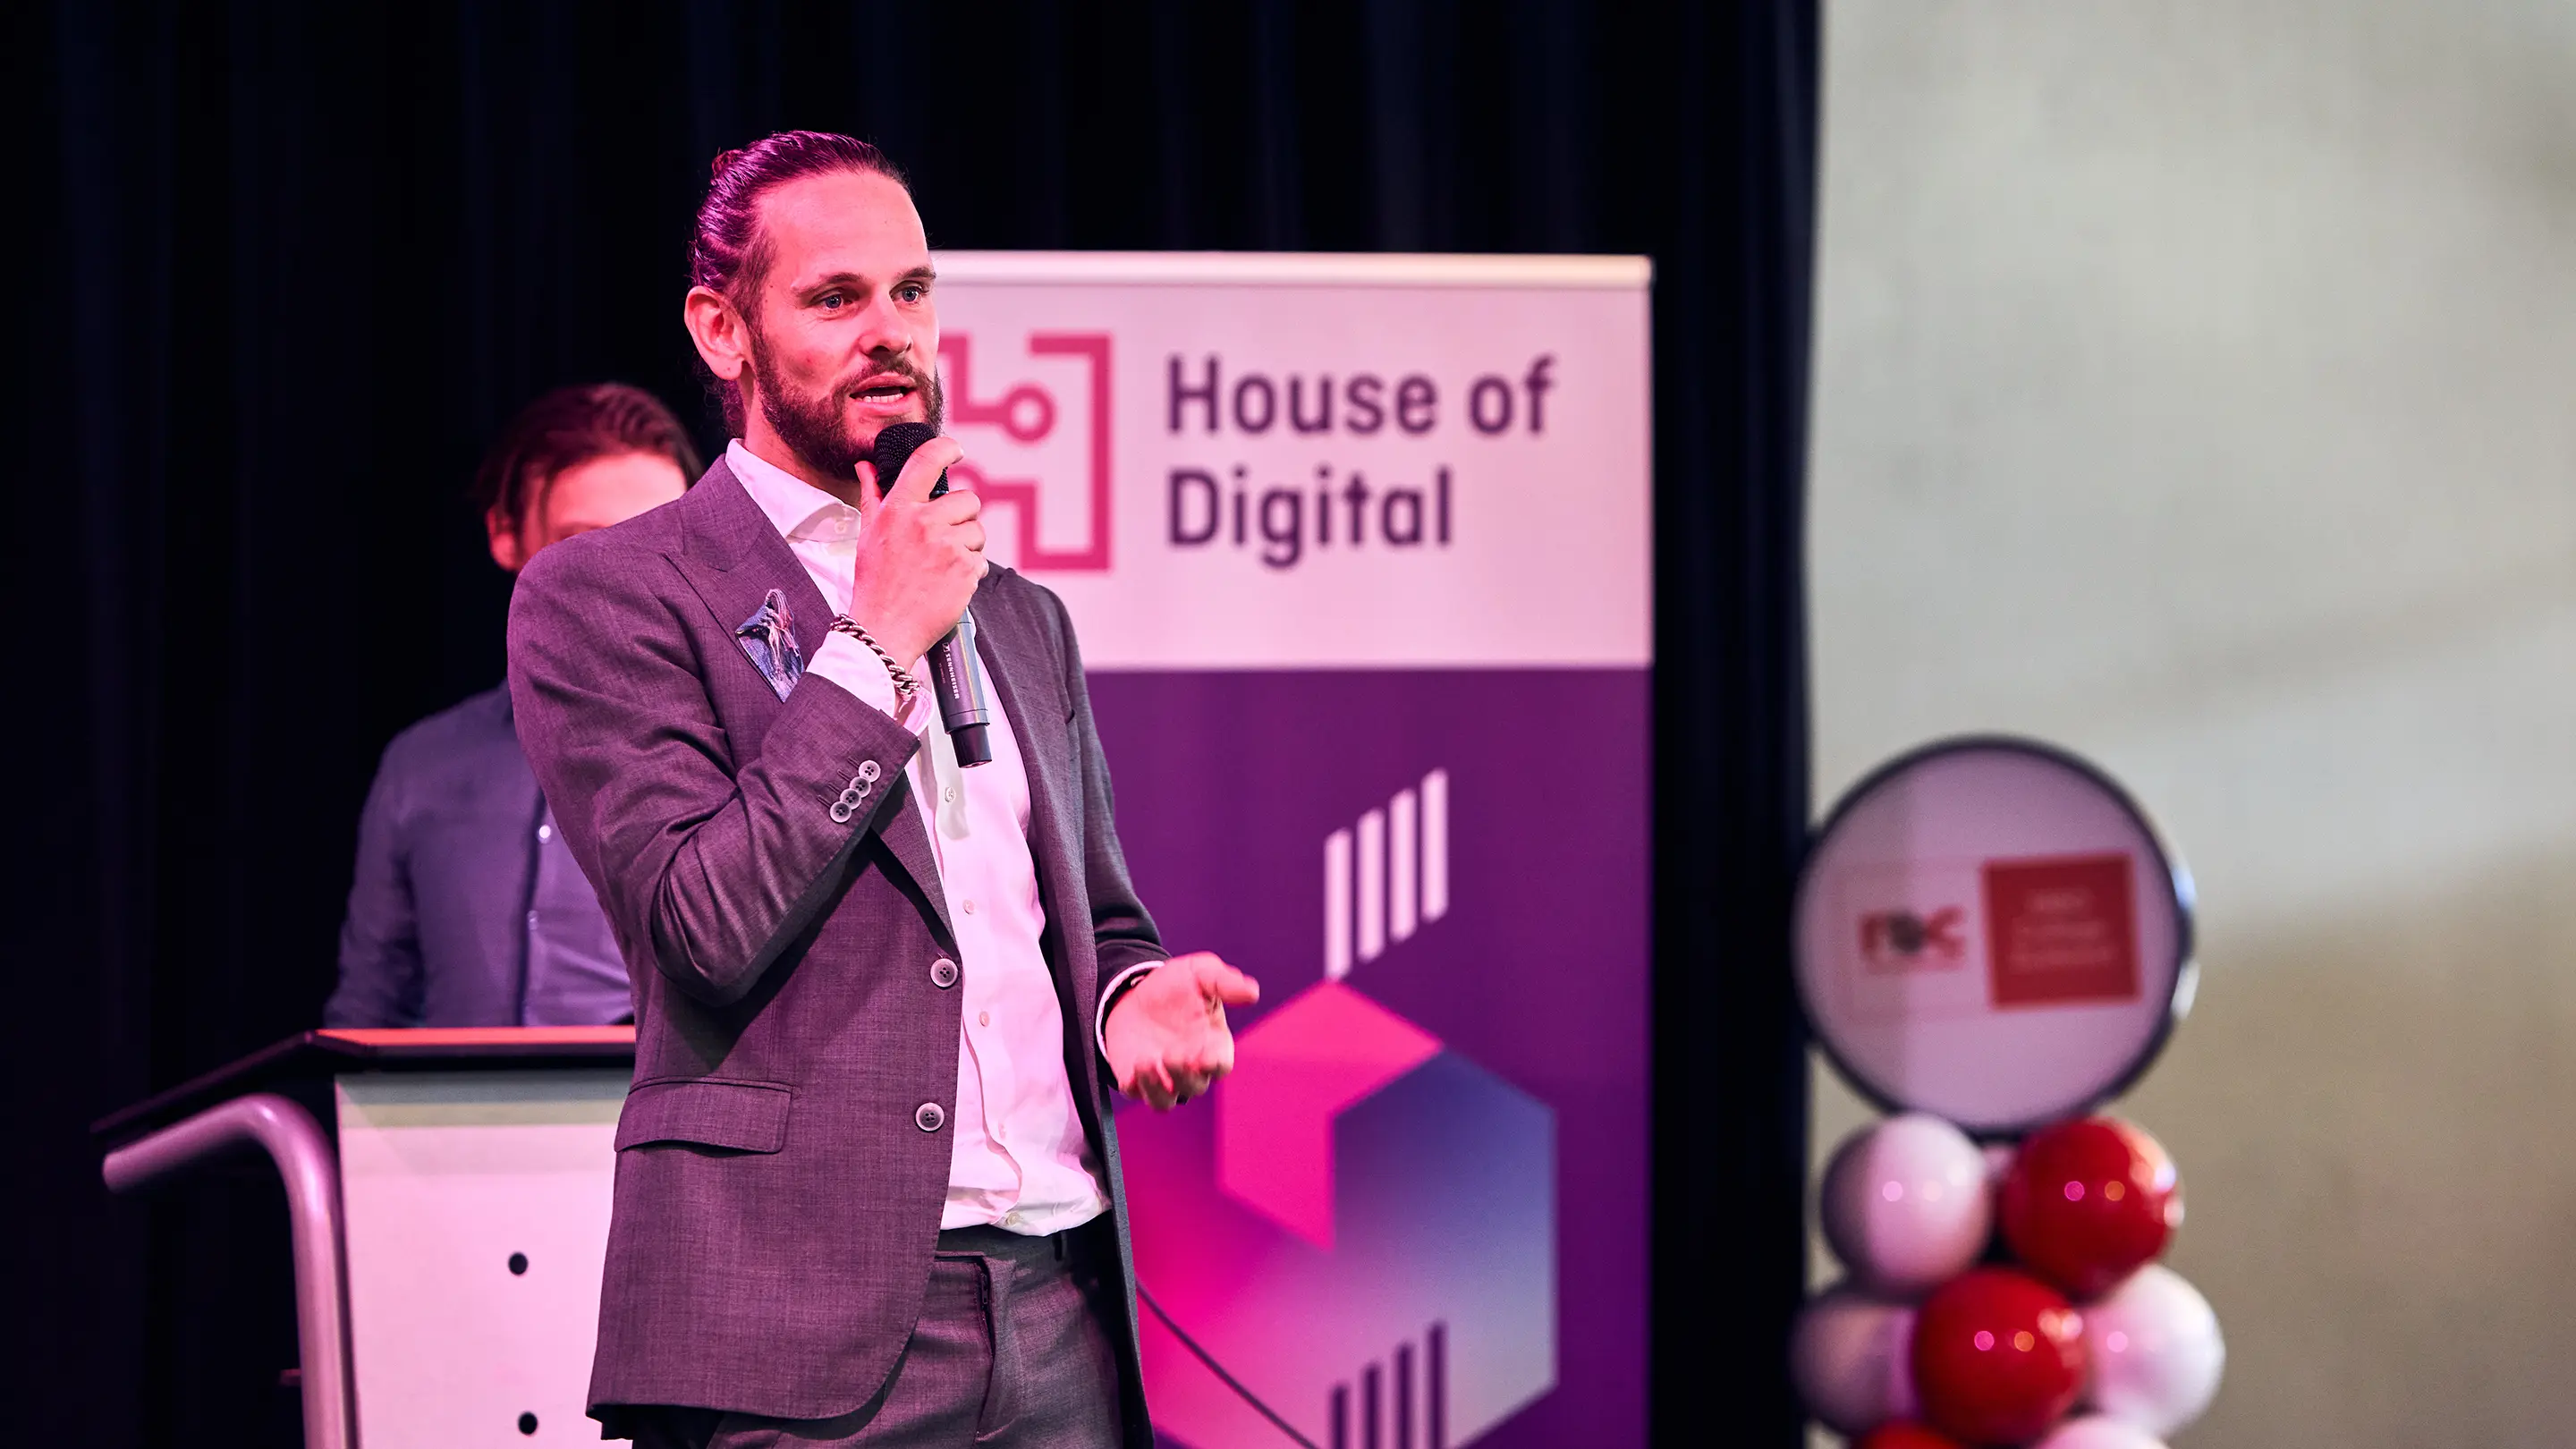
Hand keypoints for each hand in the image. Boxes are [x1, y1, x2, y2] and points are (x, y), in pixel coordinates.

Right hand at [848, 436, 984, 665]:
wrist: (883, 630)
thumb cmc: (875, 583)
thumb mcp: (867, 535)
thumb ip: (873, 497)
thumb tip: (866, 466)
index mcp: (898, 509)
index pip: (926, 461)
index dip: (947, 448)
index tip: (956, 451)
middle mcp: (923, 522)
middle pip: (967, 499)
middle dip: (961, 517)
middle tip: (943, 539)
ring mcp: (947, 546)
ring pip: (978, 530)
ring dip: (968, 546)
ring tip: (943, 566)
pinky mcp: (965, 569)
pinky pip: (981, 559)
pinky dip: (970, 571)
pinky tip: (948, 583)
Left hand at [1105, 953, 1259, 1109]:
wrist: (1134, 989)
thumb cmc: (1176, 985)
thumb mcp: (1200, 973)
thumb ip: (1225, 982)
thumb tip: (1252, 992)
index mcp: (1213, 1045)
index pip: (1220, 1065)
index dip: (1215, 1065)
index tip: (1205, 1057)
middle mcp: (1190, 1067)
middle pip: (1194, 1086)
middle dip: (1183, 1074)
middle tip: (1172, 1054)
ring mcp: (1162, 1076)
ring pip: (1165, 1100)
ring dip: (1157, 1088)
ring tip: (1145, 1062)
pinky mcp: (1135, 1078)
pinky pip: (1136, 1094)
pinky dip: (1134, 1087)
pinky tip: (1130, 1073)